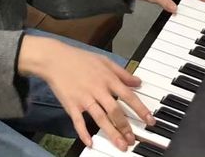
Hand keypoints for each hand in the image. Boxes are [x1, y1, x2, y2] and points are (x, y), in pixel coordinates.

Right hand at [17, 35, 155, 150]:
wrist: (55, 59)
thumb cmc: (80, 59)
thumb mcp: (105, 61)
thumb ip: (122, 73)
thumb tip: (137, 81)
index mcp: (107, 78)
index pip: (128, 96)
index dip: (140, 109)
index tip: (149, 120)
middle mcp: (97, 89)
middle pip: (115, 111)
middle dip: (125, 127)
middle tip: (133, 140)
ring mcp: (84, 98)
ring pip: (100, 118)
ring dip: (111, 133)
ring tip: (120, 145)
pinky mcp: (71, 104)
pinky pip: (78, 121)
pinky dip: (83, 133)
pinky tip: (90, 143)